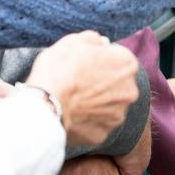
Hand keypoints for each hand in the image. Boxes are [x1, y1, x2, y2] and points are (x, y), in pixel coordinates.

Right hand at [27, 32, 140, 146]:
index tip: (85, 63)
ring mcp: (117, 115)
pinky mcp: (103, 134)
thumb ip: (94, 39)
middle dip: (102, 82)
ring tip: (73, 100)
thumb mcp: (73, 41)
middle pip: (117, 84)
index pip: (118, 58)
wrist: (44, 106)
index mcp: (127, 64)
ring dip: (96, 102)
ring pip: (108, 106)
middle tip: (78, 82)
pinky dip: (86, 120)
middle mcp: (129, 91)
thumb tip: (102, 43)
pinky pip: (96, 124)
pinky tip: (71, 114)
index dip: (101, 59)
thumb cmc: (58, 70)